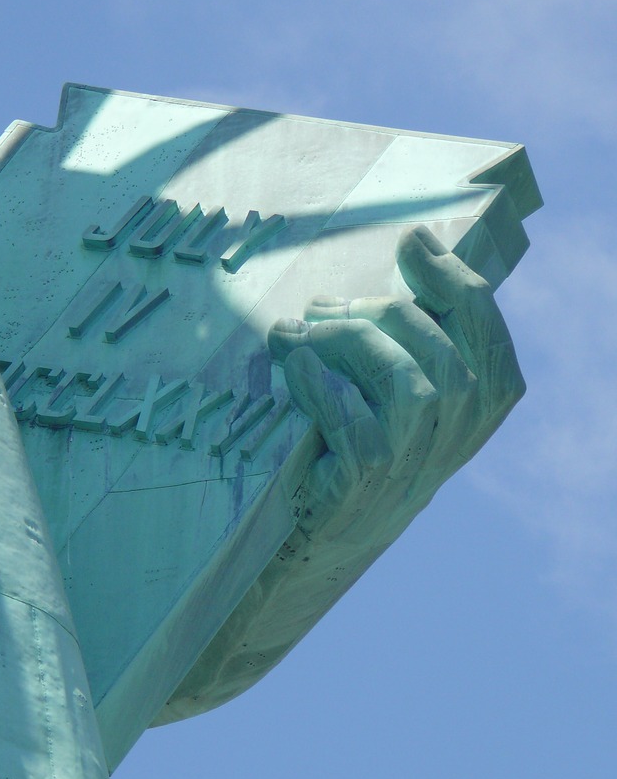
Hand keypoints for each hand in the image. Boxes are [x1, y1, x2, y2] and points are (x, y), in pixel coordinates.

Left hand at [268, 224, 524, 552]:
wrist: (315, 538)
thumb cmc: (353, 450)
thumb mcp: (394, 394)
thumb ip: (410, 337)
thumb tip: (410, 250)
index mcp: (474, 410)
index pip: (486, 336)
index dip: (453, 282)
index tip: (412, 241)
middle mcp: (452, 442)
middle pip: (442, 353)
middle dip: (379, 311)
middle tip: (319, 303)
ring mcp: (410, 470)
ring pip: (407, 386)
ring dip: (346, 342)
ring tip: (292, 333)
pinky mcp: (362, 490)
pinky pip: (354, 427)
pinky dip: (323, 388)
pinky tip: (293, 368)